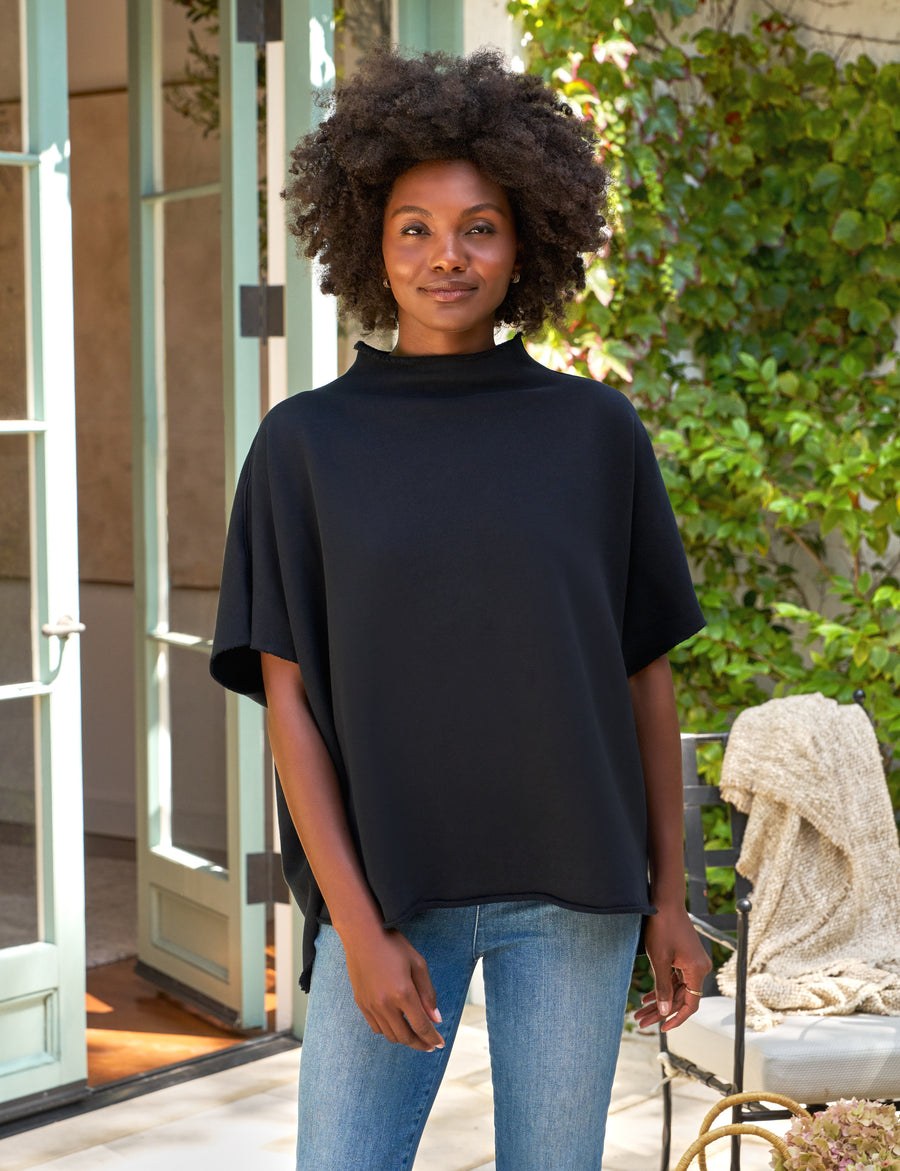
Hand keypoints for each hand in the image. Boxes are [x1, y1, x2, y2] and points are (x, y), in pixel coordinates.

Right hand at [340, 924, 444, 1051]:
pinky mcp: (361, 1004)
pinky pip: (376, 1028)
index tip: (440, 1044)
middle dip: (420, 1044)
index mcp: (403, 993)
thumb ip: (428, 994)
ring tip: (415, 1035)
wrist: (362, 935)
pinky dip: (389, 1031)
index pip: (421, 1026)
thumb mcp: (418, 964)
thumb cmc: (393, 945)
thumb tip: (436, 1019)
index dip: (432, 1038)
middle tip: (430, 1044)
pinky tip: (397, 1025)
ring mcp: (371, 1006)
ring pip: (390, 1035)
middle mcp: (385, 1004)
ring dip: (405, 1039)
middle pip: (405, 1036)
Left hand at [634, 903, 711, 1032]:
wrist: (665, 901)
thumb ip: (663, 987)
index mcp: (698, 970)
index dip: (676, 1019)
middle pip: (681, 998)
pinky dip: (662, 987)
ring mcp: (693, 962)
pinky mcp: (686, 957)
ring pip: (677, 989)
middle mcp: (700, 968)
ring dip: (659, 1000)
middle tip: (641, 1021)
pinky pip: (676, 978)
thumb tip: (664, 1012)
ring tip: (640, 1012)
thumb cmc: (662, 927)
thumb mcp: (659, 959)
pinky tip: (648, 997)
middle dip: (660, 1011)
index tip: (662, 1029)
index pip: (690, 1004)